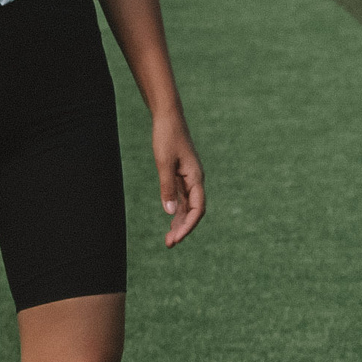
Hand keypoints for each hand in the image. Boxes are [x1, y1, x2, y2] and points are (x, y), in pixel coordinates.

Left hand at [152, 113, 204, 246]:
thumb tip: (170, 213)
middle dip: (182, 228)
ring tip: (169, 239)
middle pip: (193, 211)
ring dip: (179, 222)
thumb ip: (167, 188)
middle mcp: (195, 180)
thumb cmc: (167, 137)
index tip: (176, 238)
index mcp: (196, 178)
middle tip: (169, 244)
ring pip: (187, 206)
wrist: (168, 117)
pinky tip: (170, 219)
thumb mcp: (164, 163)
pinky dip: (176, 210)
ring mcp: (189, 178)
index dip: (188, 226)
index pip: (197, 209)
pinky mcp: (181, 175)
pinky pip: (182, 198)